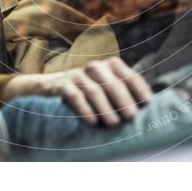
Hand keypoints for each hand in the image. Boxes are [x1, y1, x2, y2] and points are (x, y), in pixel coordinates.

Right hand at [0, 57, 152, 125]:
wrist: (44, 89)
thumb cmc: (82, 93)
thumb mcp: (101, 89)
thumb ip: (119, 94)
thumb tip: (145, 111)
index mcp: (108, 66)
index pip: (128, 74)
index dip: (139, 88)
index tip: (148, 103)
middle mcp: (93, 67)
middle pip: (112, 82)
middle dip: (123, 99)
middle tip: (131, 117)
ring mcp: (76, 75)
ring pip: (94, 89)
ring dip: (105, 108)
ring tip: (113, 124)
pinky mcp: (60, 85)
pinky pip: (73, 95)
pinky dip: (84, 108)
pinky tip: (91, 122)